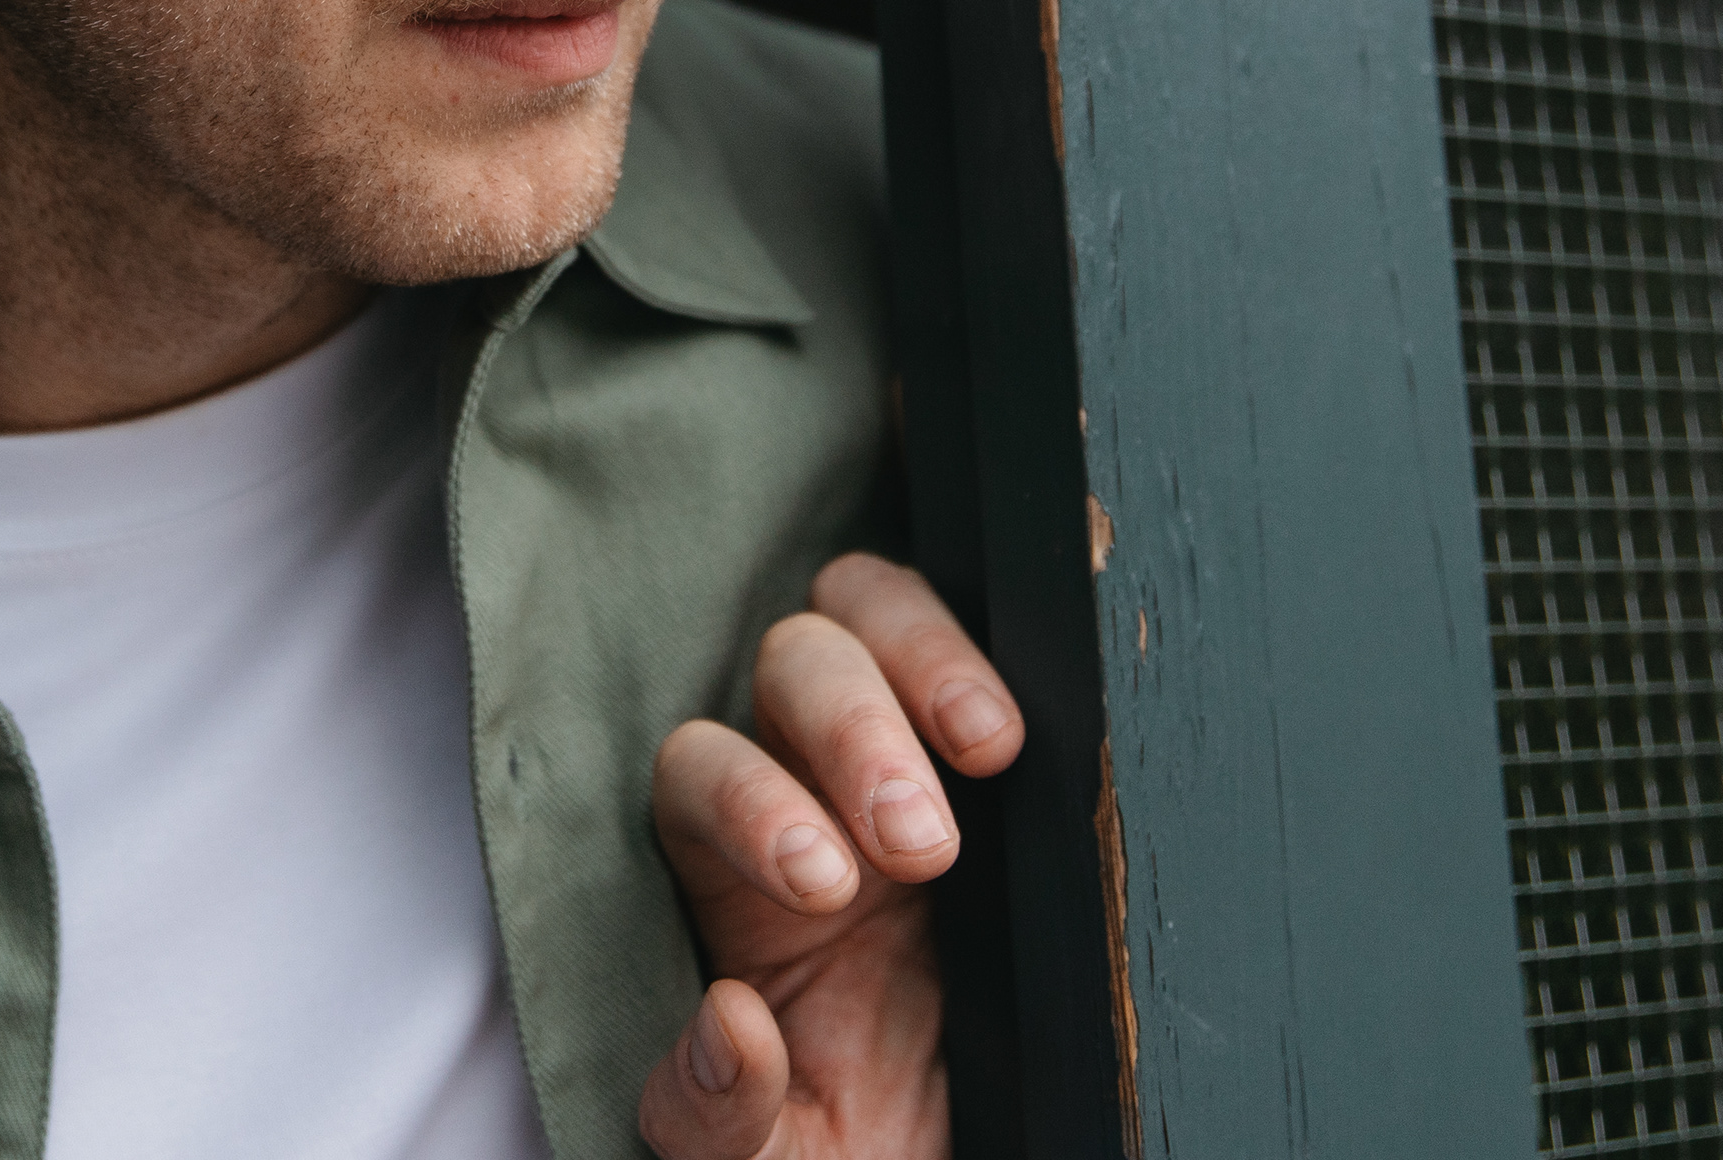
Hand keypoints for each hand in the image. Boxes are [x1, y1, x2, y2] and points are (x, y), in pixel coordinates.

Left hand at [641, 555, 1026, 1157]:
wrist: (989, 1138)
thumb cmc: (859, 1140)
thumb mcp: (785, 1158)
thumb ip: (718, 1121)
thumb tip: (727, 1026)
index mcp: (735, 878)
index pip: (701, 773)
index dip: (752, 805)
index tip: (823, 886)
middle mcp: (806, 787)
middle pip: (789, 668)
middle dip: (851, 732)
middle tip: (923, 846)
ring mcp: (900, 751)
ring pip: (863, 616)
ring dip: (922, 663)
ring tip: (990, 751)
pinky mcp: (987, 748)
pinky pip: (967, 642)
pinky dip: (984, 650)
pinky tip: (1022, 735)